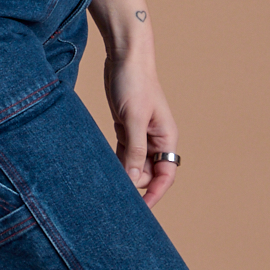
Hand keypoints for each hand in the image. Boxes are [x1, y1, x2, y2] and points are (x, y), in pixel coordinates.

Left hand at [104, 53, 179, 208]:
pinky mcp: (126, 128)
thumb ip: (134, 150)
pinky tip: (103, 169)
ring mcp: (141, 134)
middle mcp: (156, 139)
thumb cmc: (133, 83)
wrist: (124, 57)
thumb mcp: (133, 118)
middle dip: (133, 183)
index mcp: (166, 138)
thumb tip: (134, 181)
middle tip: (112, 194)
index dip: (155, 194)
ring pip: (133, 165)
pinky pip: (122, 153)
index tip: (141, 212)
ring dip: (122, 173)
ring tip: (104, 184)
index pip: (165, 175)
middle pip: (147, 173)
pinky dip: (115, 161)